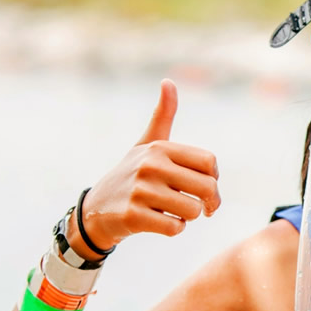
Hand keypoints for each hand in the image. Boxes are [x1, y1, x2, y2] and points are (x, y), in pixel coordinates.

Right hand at [69, 79, 220, 257]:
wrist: (96, 209)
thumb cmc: (131, 174)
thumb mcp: (146, 144)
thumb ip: (162, 115)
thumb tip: (168, 81)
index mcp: (160, 148)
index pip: (210, 162)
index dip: (214, 179)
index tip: (206, 188)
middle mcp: (150, 165)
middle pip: (207, 188)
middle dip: (209, 203)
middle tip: (203, 209)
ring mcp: (140, 191)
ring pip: (192, 211)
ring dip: (188, 218)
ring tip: (172, 211)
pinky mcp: (133, 215)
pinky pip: (175, 228)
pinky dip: (174, 229)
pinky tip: (160, 222)